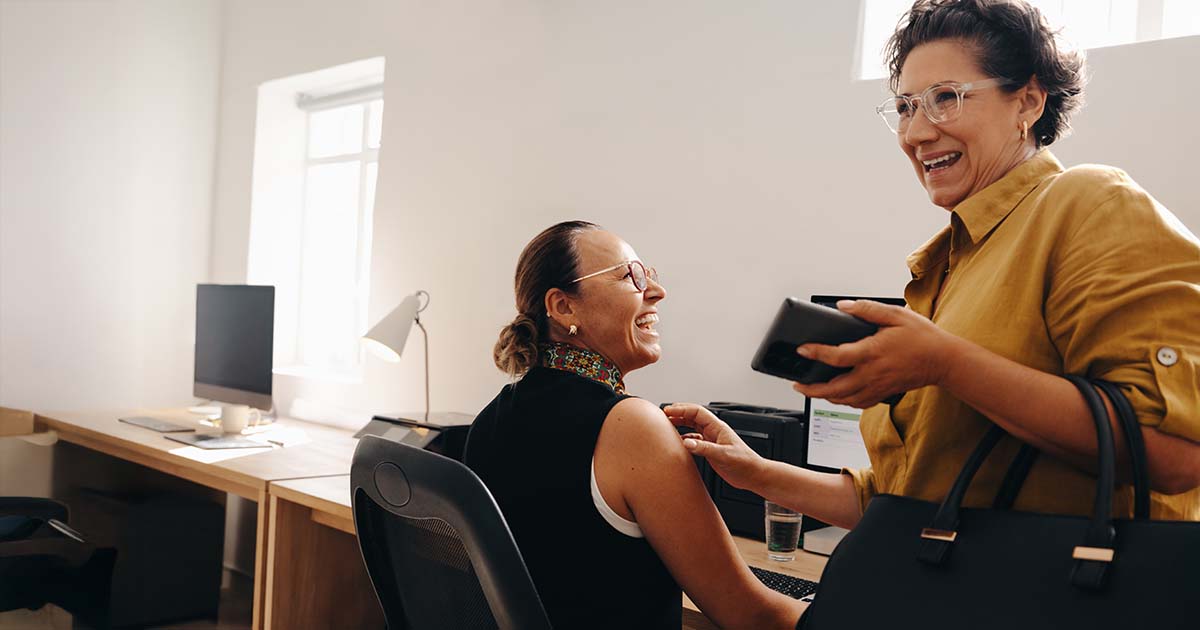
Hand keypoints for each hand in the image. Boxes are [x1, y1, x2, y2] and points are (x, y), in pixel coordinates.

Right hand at [662, 403, 766, 490]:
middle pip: (692, 417)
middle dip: (678, 413)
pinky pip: (694, 441)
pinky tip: (679, 443)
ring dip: (680, 425)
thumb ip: (704, 448)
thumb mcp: (723, 454)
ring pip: (692, 427)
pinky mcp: (710, 450)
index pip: (696, 412)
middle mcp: (713, 431)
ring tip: (668, 425)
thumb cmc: (744, 463)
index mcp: (717, 427)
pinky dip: (684, 439)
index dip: (682, 409)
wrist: (753, 475)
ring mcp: (711, 440)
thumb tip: (686, 442)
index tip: (668, 411)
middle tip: (664, 415)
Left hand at [792, 299, 959, 408]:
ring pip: (845, 399)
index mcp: (872, 352)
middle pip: (835, 388)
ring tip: (811, 390)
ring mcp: (877, 386)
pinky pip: (858, 403)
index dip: (816, 353)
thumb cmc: (921, 336)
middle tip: (797, 383)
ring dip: (824, 397)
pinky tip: (836, 395)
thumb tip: (842, 306)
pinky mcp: (883, 393)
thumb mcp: (895, 314)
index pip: (837, 357)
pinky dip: (843, 401)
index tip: (801, 350)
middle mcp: (872, 373)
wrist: (944, 360)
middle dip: (812, 389)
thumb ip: (866, 309)